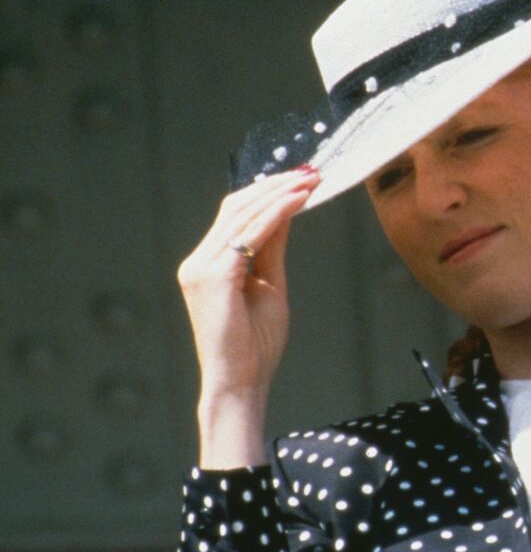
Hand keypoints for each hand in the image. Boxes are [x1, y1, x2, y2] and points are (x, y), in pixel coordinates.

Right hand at [177, 167, 318, 401]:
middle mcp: (197, 261)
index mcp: (208, 263)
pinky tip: (299, 201)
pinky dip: (276, 214)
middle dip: (275, 185)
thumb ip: (272, 248)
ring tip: (311, 179)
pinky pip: (248, 236)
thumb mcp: (269, 284)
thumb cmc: (256, 343)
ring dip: (279, 193)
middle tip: (312, 170)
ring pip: (242, 215)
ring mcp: (201, 268)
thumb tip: (286, 211)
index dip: (267, 192)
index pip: (235, 214)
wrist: (241, 381)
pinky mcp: (213, 278)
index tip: (302, 178)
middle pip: (236, 207)